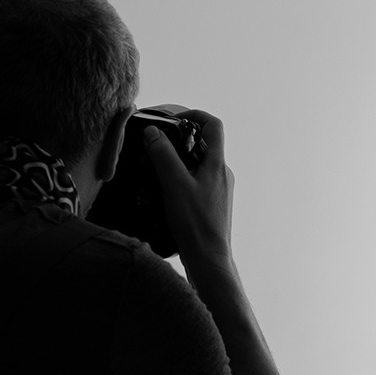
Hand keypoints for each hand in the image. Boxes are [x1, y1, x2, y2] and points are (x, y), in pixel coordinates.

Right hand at [142, 108, 233, 264]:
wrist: (209, 259)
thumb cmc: (196, 223)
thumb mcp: (174, 184)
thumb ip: (163, 156)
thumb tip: (153, 132)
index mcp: (217, 164)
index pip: (213, 125)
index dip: (195, 115)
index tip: (174, 120)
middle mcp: (222, 174)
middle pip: (204, 144)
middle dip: (180, 140)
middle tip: (158, 147)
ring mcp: (219, 191)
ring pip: (199, 166)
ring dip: (179, 162)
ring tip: (157, 171)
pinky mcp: (212, 206)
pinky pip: (197, 184)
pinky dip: (181, 181)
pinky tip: (164, 194)